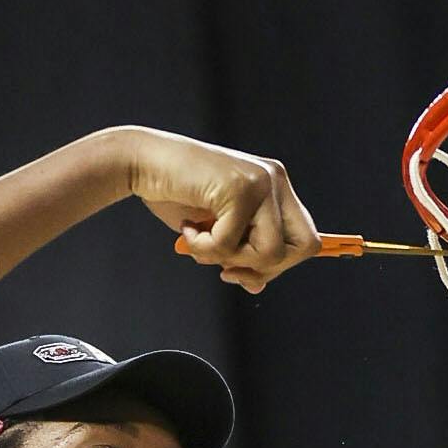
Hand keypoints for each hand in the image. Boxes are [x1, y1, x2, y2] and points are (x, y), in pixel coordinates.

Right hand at [116, 126, 321, 293]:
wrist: (142, 163)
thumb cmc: (176, 195)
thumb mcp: (215, 232)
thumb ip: (241, 254)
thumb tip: (258, 285)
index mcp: (275, 188)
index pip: (304, 239)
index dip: (277, 265)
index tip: (237, 270)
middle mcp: (275, 180)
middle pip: (304, 247)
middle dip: (264, 269)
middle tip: (225, 268)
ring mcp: (261, 182)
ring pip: (270, 252)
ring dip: (228, 259)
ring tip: (199, 241)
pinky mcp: (239, 188)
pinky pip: (230, 245)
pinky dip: (202, 248)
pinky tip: (187, 227)